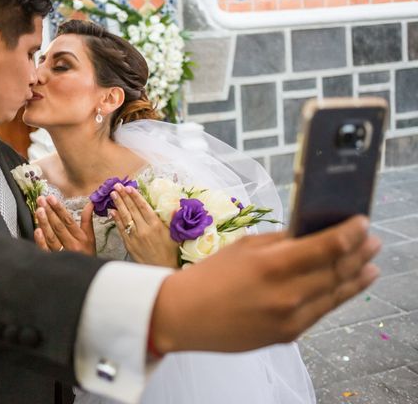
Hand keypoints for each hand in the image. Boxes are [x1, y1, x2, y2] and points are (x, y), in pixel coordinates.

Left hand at [34, 195, 95, 255]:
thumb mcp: (90, 237)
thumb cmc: (87, 254)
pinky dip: (41, 240)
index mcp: (81, 238)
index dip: (59, 208)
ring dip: (44, 223)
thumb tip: (90, 203)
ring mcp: (63, 254)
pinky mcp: (54, 261)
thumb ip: (88, 219)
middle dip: (49, 211)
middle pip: (58, 226)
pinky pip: (46, 250)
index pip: (68, 220)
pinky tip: (37, 230)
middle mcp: (72, 245)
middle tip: (41, 200)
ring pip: (51, 236)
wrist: (85, 276)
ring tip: (38, 210)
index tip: (51, 198)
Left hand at [110, 183, 179, 267]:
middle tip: (117, 185)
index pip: (143, 207)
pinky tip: (112, 211)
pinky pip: (121, 229)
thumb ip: (173, 220)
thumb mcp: (175, 235)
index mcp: (156, 225)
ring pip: (125, 217)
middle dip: (124, 196)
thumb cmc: (170, 252)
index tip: (129, 187)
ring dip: (118, 204)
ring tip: (113, 194)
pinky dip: (116, 219)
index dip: (135, 196)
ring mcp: (135, 237)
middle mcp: (144, 229)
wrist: (161, 269)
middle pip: (132, 209)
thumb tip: (176, 206)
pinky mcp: (129, 244)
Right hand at [150, 215, 380, 353]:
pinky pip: (321, 312)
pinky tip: (347, 287)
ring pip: (336, 294)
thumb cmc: (209, 276)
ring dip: (357, 277)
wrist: (184, 316)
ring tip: (372, 265)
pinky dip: (338, 297)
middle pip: (338, 270)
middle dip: (360, 253)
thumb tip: (312, 232)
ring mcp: (289, 318)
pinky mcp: (288, 335)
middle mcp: (286, 293)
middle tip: (373, 240)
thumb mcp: (244, 247)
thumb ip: (281, 240)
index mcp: (272, 264)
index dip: (351, 232)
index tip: (362, 221)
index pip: (328, 245)